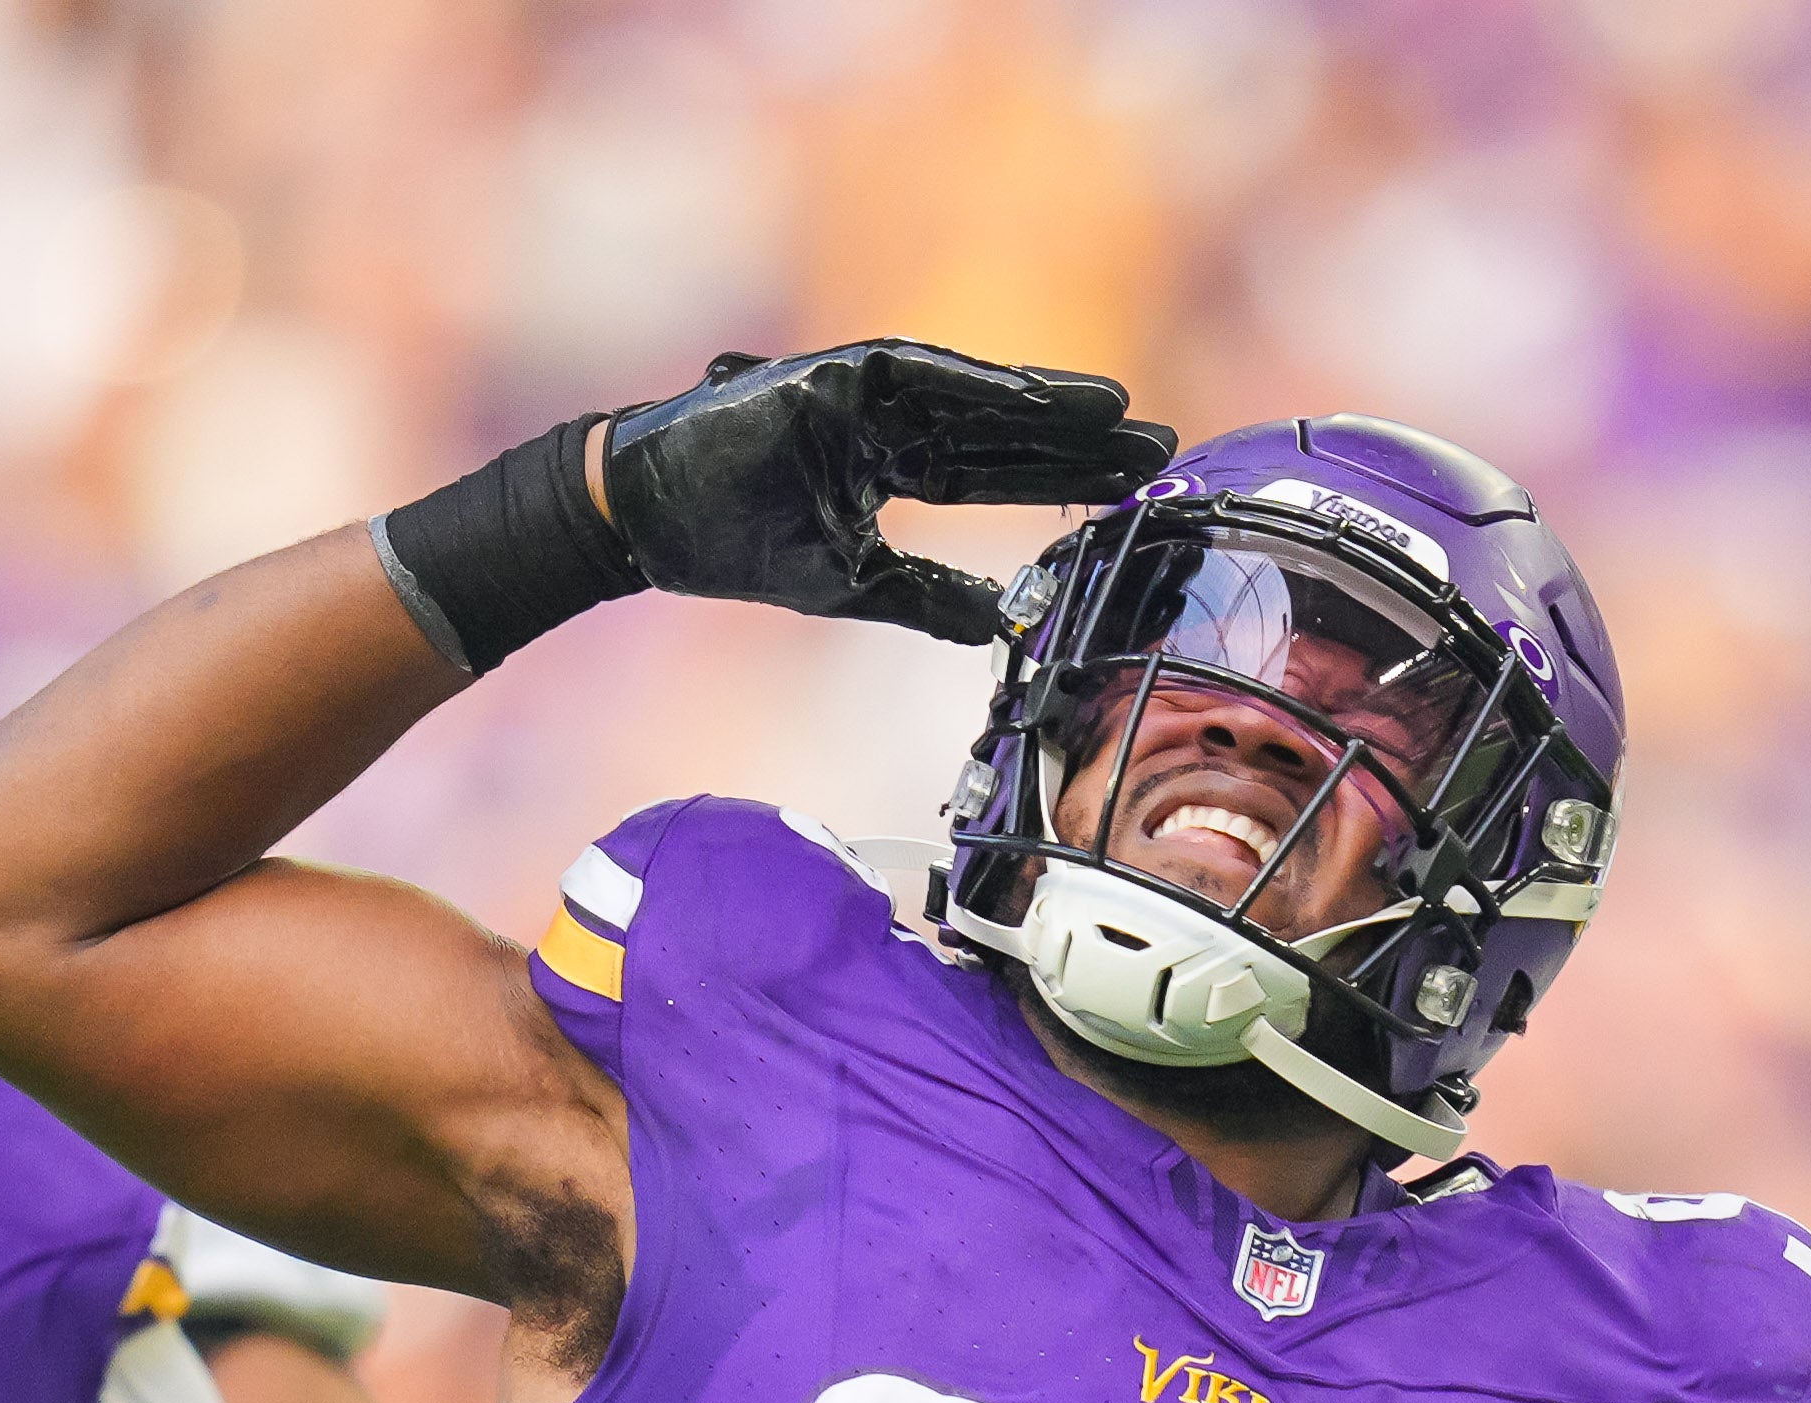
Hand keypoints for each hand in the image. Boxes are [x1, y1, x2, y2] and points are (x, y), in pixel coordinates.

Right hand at [597, 341, 1175, 644]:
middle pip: (1004, 433)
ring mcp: (860, 393)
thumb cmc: (736, 544)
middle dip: (1081, 441)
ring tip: (1120, 413)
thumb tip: (1002, 622)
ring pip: (974, 397)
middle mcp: (888, 423)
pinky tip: (1037, 398)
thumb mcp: (850, 584)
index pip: (997, 475)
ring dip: (1046, 404)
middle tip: (1163, 446)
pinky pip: (917, 375)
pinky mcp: (827, 374)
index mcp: (892, 469)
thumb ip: (927, 597)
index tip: (1139, 490)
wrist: (648, 520)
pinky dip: (977, 387)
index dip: (1067, 481)